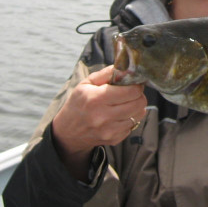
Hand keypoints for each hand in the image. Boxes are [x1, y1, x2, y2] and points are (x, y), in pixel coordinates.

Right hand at [52, 65, 147, 179]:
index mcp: (96, 99)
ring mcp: (110, 130)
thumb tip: (125, 67)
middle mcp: (104, 116)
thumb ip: (106, 73)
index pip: (131, 91)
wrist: (68, 132)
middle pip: (139, 103)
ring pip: (139, 114)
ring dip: (136, 107)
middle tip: (131, 92)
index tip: (133, 83)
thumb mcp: (86, 84)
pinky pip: (133, 125)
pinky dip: (130, 119)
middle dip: (138, 95)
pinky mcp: (114, 139)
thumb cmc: (78, 104)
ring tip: (125, 104)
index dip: (136, 85)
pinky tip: (119, 116)